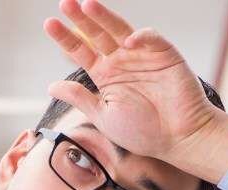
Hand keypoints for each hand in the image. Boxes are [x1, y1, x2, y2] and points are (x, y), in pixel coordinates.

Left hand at [43, 0, 220, 163]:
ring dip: (105, 17)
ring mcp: (142, 56)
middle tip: (65, 3)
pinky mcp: (165, 56)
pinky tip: (128, 41)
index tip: (49, 24)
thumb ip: (80, 98)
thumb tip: (51, 86)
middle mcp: (122, 61)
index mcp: (105, 75)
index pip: (81, 51)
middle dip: (82, 19)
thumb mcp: (103, 115)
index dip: (65, 38)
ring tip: (88, 5)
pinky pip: (152, 39)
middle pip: (97, 34)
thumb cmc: (143, 131)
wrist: (178, 138)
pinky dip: (141, 37)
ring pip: (121, 30)